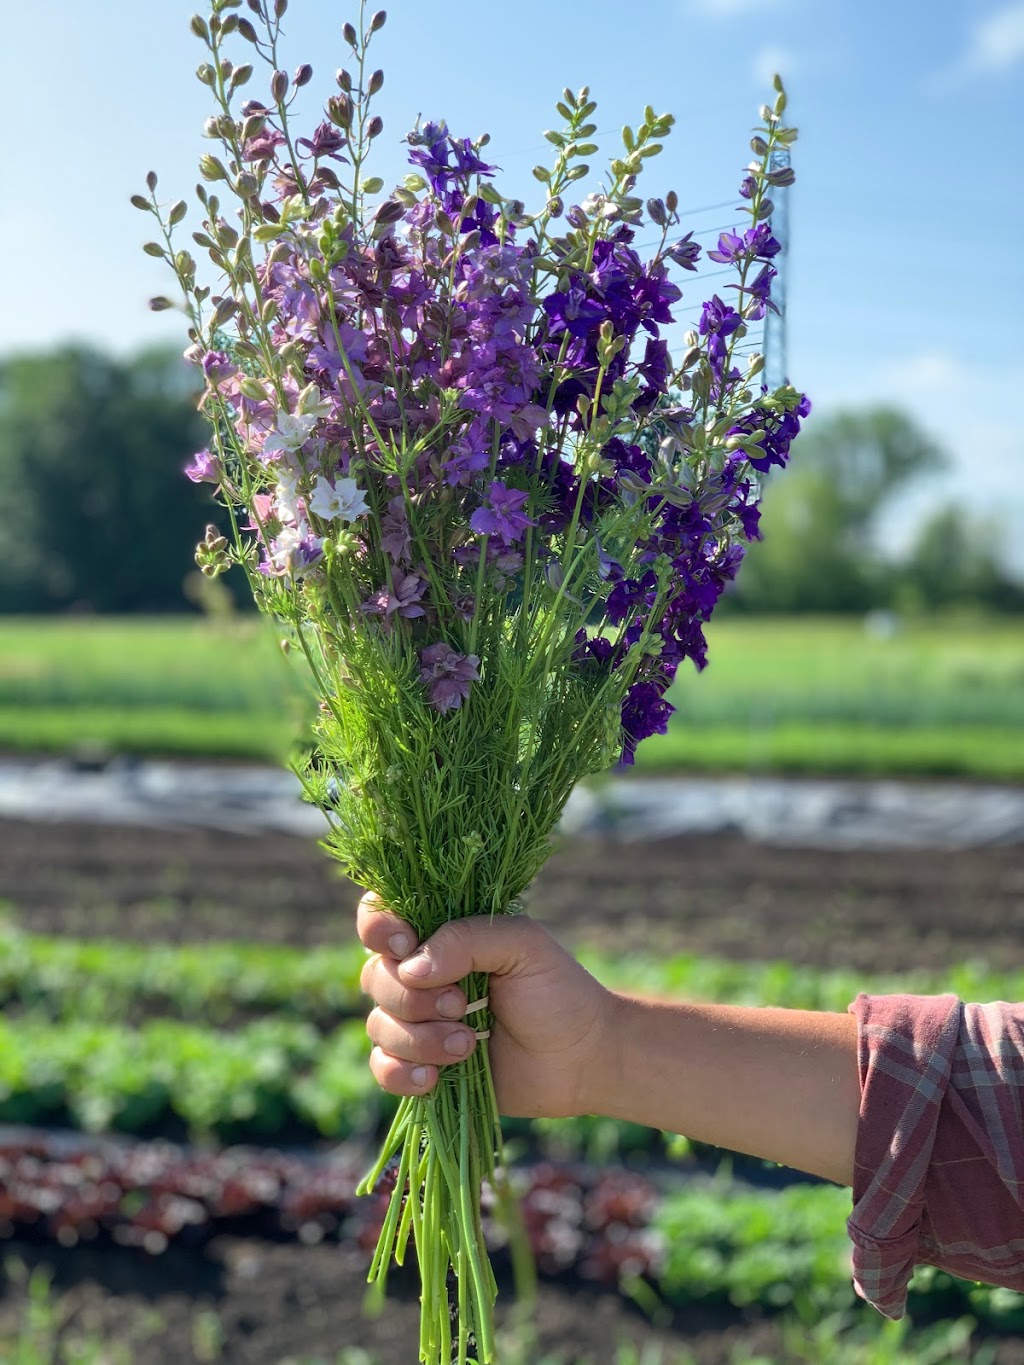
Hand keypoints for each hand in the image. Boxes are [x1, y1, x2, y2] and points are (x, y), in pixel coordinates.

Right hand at [357, 893, 613, 1118]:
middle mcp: (420, 976)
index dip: (378, 928)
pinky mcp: (421, 1067)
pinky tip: (435, 1079)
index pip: (380, 918)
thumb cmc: (558, 991)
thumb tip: (412, 968)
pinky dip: (402, 1074)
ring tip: (468, 1045)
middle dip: (414, 998)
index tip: (406, 945)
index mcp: (440, 934)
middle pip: (375, 977)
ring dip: (420, 1039)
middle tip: (464, 1004)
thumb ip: (468, 940)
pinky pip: (382, 1069)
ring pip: (379, 1025)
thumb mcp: (523, 945)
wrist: (582, 1058)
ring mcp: (418, 1023)